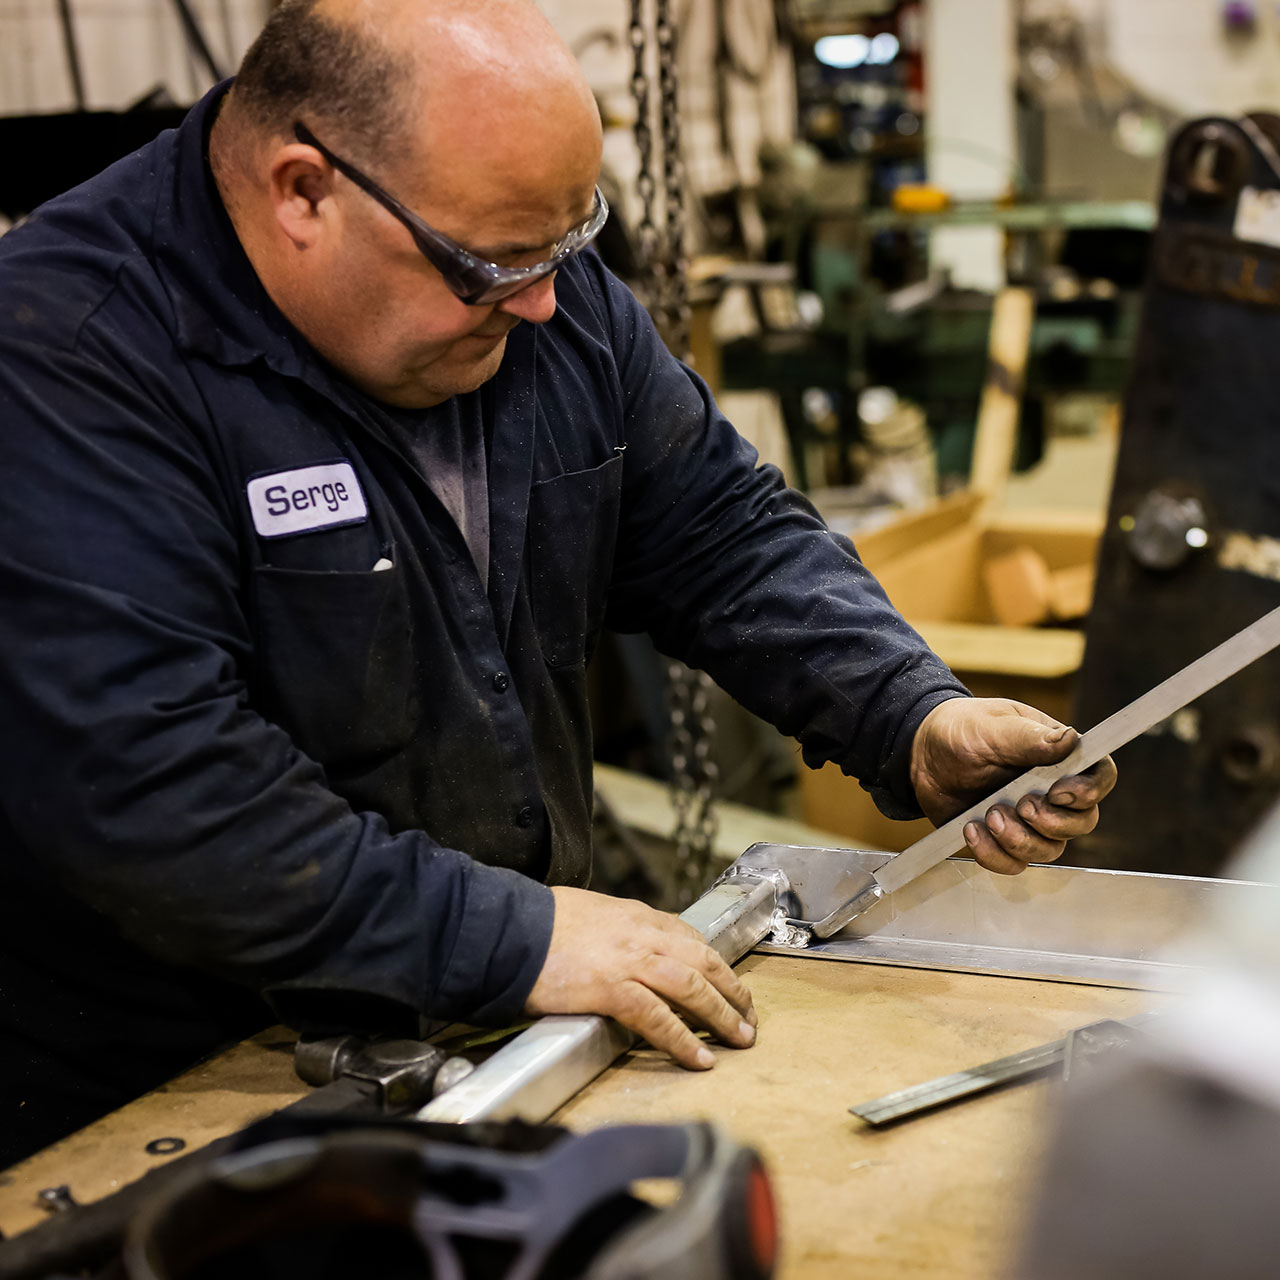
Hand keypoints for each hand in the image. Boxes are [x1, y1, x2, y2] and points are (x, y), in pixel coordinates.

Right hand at [524, 886, 756, 1068]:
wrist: (509, 927)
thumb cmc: (539, 920)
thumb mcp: (587, 911)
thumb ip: (612, 928)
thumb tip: (617, 944)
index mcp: (636, 916)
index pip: (689, 936)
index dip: (714, 963)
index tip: (727, 982)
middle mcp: (641, 934)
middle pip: (703, 960)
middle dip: (732, 990)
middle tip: (749, 1015)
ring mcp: (629, 960)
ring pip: (692, 986)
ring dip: (721, 1014)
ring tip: (740, 1038)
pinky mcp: (611, 988)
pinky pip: (658, 1018)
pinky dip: (683, 1039)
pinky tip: (700, 1058)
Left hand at [910, 697, 1116, 874]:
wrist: (922, 754)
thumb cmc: (962, 730)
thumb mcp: (992, 727)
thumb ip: (1029, 737)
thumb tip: (1072, 740)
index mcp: (1059, 757)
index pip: (1100, 776)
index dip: (1090, 791)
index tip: (1059, 792)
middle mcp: (1052, 791)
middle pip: (1082, 822)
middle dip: (1053, 822)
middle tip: (1020, 806)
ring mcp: (1029, 819)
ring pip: (1050, 849)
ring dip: (1019, 840)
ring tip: (988, 815)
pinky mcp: (1003, 840)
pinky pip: (1013, 864)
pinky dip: (993, 854)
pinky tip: (971, 829)